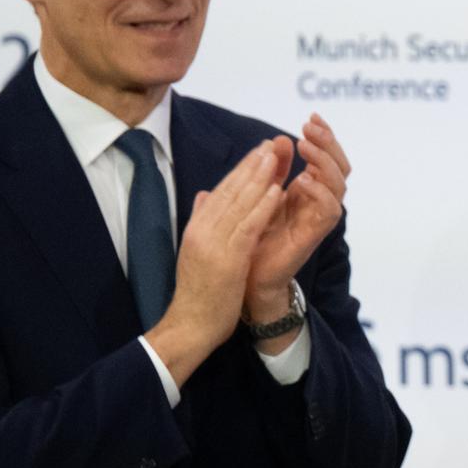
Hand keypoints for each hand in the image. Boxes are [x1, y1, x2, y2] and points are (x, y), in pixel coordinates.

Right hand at [146, 142, 285, 383]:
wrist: (190, 324)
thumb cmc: (198, 293)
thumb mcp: (196, 251)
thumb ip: (202, 221)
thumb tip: (205, 196)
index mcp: (197, 228)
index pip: (221, 191)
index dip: (241, 170)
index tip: (258, 152)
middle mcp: (203, 230)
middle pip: (230, 190)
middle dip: (251, 165)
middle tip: (270, 143)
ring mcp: (213, 243)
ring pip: (239, 203)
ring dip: (259, 178)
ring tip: (276, 156)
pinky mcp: (227, 259)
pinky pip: (248, 227)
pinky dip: (262, 207)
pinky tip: (277, 191)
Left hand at [244, 115, 349, 323]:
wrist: (245, 275)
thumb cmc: (253, 237)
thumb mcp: (260, 195)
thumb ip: (273, 170)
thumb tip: (279, 139)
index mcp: (308, 190)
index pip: (327, 158)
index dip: (325, 137)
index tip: (311, 117)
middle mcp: (318, 202)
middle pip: (340, 167)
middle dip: (328, 143)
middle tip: (309, 127)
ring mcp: (317, 218)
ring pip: (340, 185)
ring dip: (325, 162)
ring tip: (305, 146)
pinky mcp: (313, 235)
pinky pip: (330, 211)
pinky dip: (320, 192)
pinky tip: (303, 180)